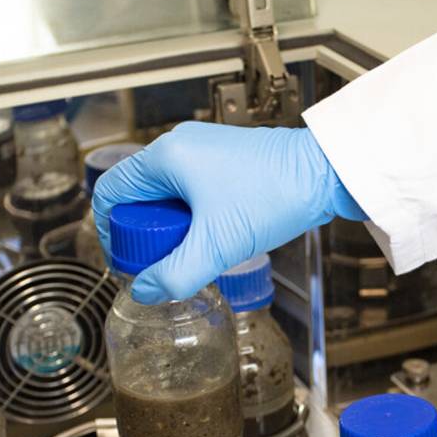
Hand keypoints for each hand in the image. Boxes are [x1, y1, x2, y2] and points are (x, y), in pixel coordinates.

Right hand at [91, 122, 365, 303]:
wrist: (326, 173)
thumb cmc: (274, 196)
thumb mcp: (217, 246)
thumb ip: (175, 275)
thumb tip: (143, 291)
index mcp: (165, 157)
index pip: (111, 193)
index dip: (110, 233)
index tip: (127, 261)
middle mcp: (179, 145)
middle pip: (138, 195)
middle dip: (144, 234)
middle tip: (161, 263)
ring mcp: (203, 150)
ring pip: (166, 196)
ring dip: (170, 228)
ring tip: (190, 254)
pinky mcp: (225, 160)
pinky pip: (191, 191)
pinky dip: (192, 217)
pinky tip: (212, 238)